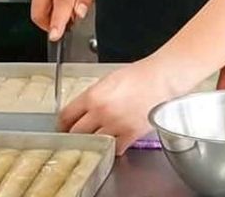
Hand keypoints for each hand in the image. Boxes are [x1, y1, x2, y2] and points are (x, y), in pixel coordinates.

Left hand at [59, 56, 187, 153]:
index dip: (62, 124)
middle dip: (75, 135)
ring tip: (96, 139)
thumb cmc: (139, 75)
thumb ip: (93, 96)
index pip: (66, 116)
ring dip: (94, 142)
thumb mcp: (108, 80)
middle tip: (77, 136)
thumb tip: (83, 109)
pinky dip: (113, 147)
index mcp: (93, 95)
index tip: (63, 127)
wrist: (162, 79)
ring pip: (94, 143)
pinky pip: (115, 149)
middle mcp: (101, 112)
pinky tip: (115, 142)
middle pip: (77, 132)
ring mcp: (116, 125)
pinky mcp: (130, 134)